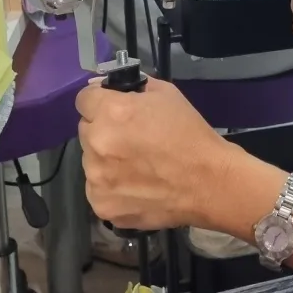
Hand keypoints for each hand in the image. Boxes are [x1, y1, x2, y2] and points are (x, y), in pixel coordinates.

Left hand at [75, 76, 232, 230]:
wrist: (209, 183)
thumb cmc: (190, 134)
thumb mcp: (166, 94)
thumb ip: (133, 87)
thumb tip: (107, 88)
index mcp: (111, 112)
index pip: (83, 99)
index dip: (99, 102)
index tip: (114, 110)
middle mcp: (96, 144)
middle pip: (86, 130)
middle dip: (103, 131)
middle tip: (131, 140)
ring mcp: (96, 179)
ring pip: (91, 162)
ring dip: (106, 161)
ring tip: (137, 167)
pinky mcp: (102, 205)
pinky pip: (98, 190)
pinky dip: (112, 188)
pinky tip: (136, 187)